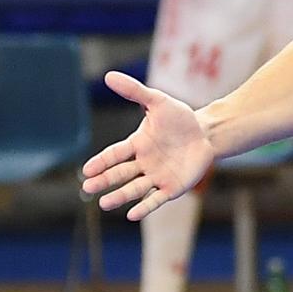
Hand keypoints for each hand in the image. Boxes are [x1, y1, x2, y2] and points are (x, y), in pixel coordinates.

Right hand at [82, 71, 212, 219]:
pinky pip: (155, 199)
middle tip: (87, 188)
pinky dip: (144, 207)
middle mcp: (143, 163)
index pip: (114, 154)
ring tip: (104, 203)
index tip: (86, 170)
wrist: (206, 134)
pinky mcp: (171, 188)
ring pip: (134, 189)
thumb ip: (134, 91)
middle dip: (104, 181)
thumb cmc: (180, 118)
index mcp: (137, 145)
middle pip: (120, 174)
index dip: (101, 162)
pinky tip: (132, 215)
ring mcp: (156, 177)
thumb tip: (108, 76)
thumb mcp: (157, 101)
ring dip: (119, 196)